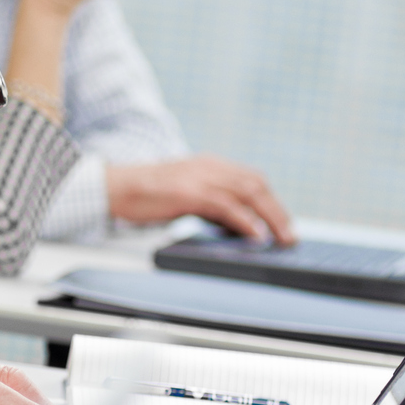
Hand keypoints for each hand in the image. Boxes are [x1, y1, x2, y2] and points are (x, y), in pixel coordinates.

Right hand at [105, 155, 294, 243]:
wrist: (114, 187)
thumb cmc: (145, 195)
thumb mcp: (184, 194)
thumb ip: (209, 204)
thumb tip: (233, 224)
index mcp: (209, 165)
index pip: (252, 179)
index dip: (271, 201)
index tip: (281, 223)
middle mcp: (209, 167)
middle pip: (256, 185)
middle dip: (277, 211)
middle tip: (289, 235)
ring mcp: (199, 178)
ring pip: (248, 193)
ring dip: (270, 217)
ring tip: (280, 238)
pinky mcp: (189, 192)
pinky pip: (226, 206)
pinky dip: (245, 221)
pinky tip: (254, 236)